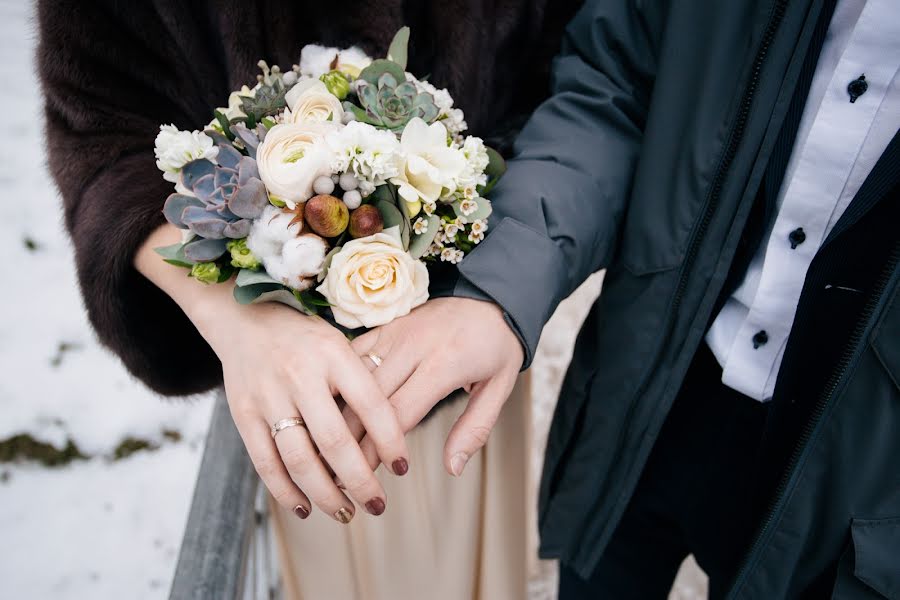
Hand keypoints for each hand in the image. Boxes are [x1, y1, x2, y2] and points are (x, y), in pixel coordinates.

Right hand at [192, 294, 409, 522]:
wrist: (244, 319)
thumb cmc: (306, 339)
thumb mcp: (340, 346)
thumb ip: (362, 384)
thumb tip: (391, 437)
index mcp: (333, 355)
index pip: (371, 405)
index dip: (390, 442)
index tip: (402, 468)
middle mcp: (301, 375)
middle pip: (335, 442)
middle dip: (360, 481)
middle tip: (377, 505)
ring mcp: (269, 396)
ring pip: (300, 459)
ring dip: (326, 495)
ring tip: (346, 512)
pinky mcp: (243, 414)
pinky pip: (266, 463)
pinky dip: (285, 492)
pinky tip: (305, 507)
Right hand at [347, 297, 523, 476]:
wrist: (491, 293)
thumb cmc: (497, 344)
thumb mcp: (499, 388)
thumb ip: (475, 429)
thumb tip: (453, 468)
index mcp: (444, 364)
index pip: (401, 413)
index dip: (381, 448)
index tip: (368, 474)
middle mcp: (414, 346)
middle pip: (370, 399)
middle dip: (352, 438)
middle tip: (339, 469)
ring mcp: (395, 333)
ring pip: (354, 377)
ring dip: (340, 412)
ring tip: (329, 443)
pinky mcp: (385, 326)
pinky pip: (353, 353)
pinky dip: (339, 380)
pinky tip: (329, 405)